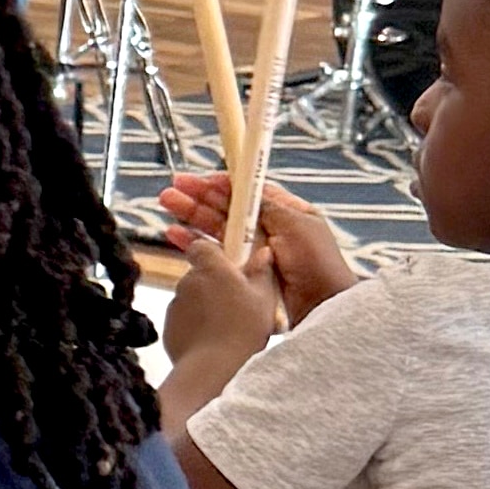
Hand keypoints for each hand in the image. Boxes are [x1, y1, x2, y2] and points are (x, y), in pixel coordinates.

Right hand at [155, 173, 353, 319]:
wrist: (322, 308)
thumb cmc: (318, 266)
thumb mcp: (296, 225)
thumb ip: (267, 206)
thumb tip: (246, 187)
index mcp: (288, 214)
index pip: (250, 193)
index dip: (224, 184)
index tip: (201, 179)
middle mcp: (270, 231)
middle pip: (228, 208)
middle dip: (200, 197)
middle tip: (172, 190)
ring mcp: (256, 252)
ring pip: (217, 229)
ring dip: (192, 216)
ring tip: (167, 205)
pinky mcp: (243, 273)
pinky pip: (214, 254)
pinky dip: (195, 243)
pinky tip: (176, 235)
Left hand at [161, 228, 282, 377]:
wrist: (212, 364)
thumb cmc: (243, 327)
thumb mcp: (263, 299)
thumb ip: (261, 273)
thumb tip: (263, 252)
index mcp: (211, 268)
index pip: (201, 247)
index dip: (212, 255)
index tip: (228, 269)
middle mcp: (188, 280)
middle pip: (199, 275)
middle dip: (213, 284)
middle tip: (234, 304)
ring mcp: (175, 303)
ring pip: (191, 298)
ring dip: (205, 306)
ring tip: (226, 326)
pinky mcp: (168, 325)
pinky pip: (183, 319)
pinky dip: (195, 324)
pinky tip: (212, 339)